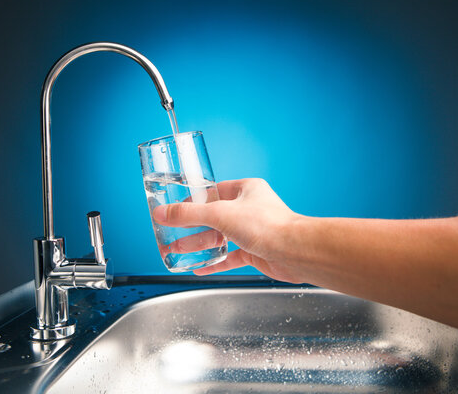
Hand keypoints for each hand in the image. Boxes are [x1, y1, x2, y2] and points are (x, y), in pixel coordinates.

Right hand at [153, 178, 303, 282]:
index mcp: (246, 190)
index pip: (214, 191)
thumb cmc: (268, 226)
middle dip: (191, 227)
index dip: (193, 200)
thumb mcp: (219, 214)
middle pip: (214, 216)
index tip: (175, 208)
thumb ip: (189, 214)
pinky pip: (230, 256)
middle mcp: (250, 208)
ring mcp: (253, 231)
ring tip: (177, 250)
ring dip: (199, 244)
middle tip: (171, 233)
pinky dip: (215, 261)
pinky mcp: (256, 251)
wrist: (295, 252)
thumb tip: (163, 212)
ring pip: (221, 237)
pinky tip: (200, 267)